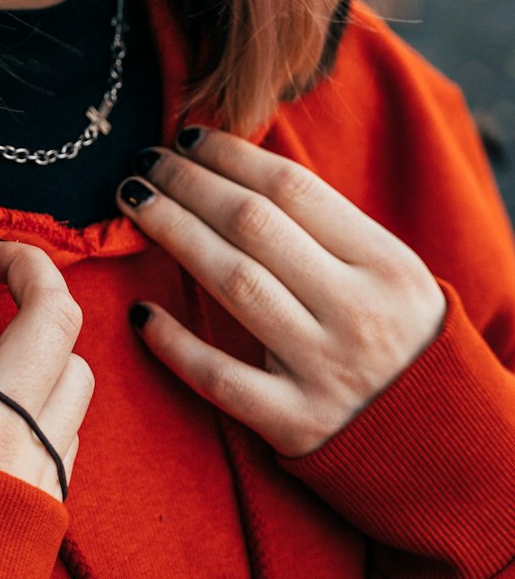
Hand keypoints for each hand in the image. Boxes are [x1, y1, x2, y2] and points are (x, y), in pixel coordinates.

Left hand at [117, 128, 446, 457]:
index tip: (186, 136)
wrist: (443, 442)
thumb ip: (326, 228)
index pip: (291, 188)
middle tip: (145, 160)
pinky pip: (221, 378)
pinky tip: (140, 312)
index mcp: (384, 263)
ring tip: (134, 202)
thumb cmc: (398, 333)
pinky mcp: (296, 423)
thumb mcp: (390, 272)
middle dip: (189, 183)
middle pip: (253, 225)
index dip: (230, 155)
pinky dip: (176, 344)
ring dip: (174, 233)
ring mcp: (325, 369)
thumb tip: (233, 166)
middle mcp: (356, 311)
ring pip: (234, 284)